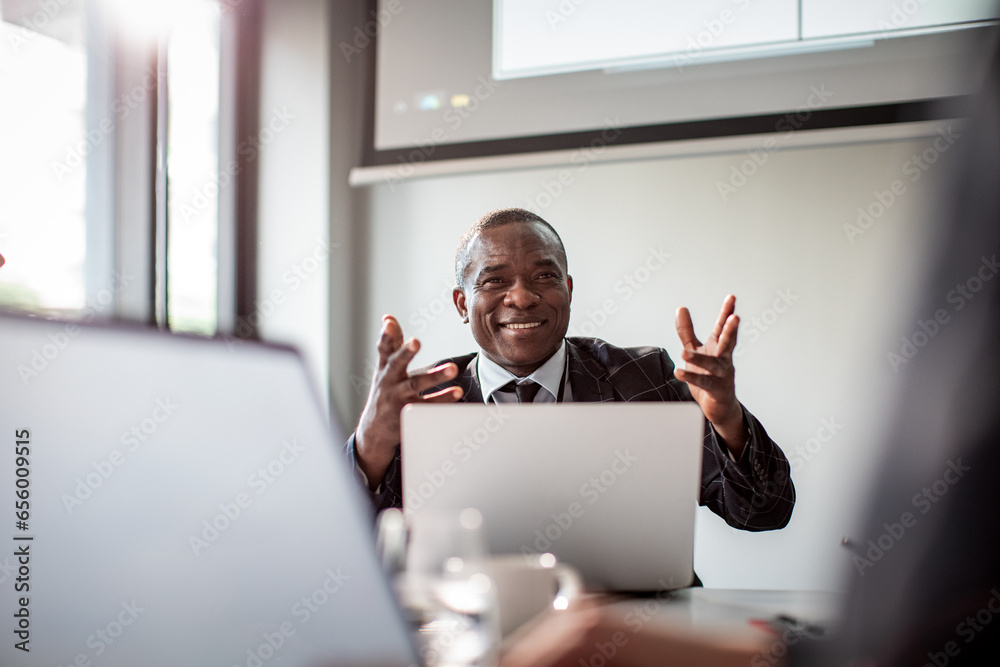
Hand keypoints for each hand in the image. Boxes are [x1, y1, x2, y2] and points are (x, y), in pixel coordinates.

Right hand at [355, 315, 462, 488]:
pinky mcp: (410, 415)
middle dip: (405, 353)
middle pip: (397, 365)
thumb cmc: (384, 391)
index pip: (384, 349)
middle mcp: (389, 382)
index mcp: (385, 368)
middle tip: (416, 341)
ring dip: (434, 377)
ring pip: (416, 386)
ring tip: (453, 368)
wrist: (375, 431)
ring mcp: (398, 399)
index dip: (386, 335)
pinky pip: (428, 406)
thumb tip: (388, 318)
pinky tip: (457, 393)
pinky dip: (443, 400)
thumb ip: (390, 344)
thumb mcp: (384, 368)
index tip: (389, 322)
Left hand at [674, 295, 746, 455]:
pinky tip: (679, 372)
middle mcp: (723, 359)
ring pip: (712, 365)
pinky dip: (690, 378)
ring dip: (699, 359)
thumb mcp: (696, 349)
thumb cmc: (708, 374)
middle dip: (731, 330)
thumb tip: (681, 308)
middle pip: (727, 342)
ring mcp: (721, 374)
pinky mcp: (715, 389)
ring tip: (684, 353)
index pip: (722, 327)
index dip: (727, 313)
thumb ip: (687, 330)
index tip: (731, 298)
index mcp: (718, 347)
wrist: (718, 405)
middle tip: (735, 318)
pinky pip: (702, 383)